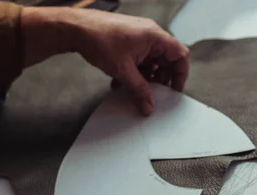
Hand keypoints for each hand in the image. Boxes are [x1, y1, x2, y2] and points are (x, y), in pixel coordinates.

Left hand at [22, 7, 189, 115]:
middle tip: (152, 93)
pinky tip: (121, 82)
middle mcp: (150, 35)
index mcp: (154, 37)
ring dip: (145, 77)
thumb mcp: (123, 71)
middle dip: (160, 79)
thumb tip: (149, 105)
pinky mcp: (128, 41)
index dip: (180, 75)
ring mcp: (139, 37)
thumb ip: (139, 90)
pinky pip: (139, 59)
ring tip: (133, 88)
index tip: (173, 90)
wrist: (76, 28)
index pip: (180, 55)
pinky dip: (134, 72)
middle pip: (166, 60)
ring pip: (151, 62)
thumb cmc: (99, 39)